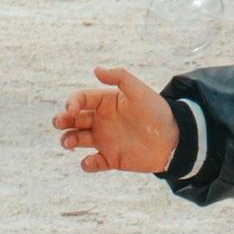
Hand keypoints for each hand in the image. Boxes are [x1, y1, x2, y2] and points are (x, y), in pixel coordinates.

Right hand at [54, 65, 179, 175]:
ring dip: (68, 140)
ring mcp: (104, 140)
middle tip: (59, 123)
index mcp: (105, 102)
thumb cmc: (157, 111)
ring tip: (69, 142)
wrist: (175, 138)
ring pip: (77, 139)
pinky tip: (90, 161)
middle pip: (73, 120)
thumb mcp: (140, 91)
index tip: (72, 109)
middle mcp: (101, 120)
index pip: (81, 99)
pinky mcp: (111, 158)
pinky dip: (87, 164)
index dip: (72, 103)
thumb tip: (96, 69)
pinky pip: (92, 163)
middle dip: (62, 120)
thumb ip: (120, 77)